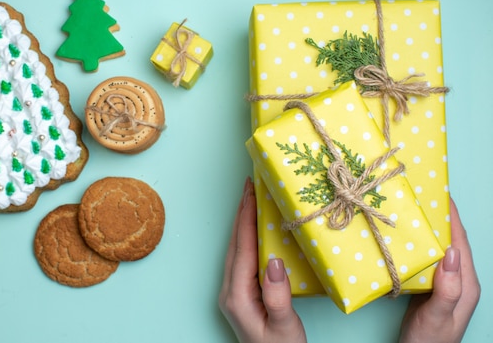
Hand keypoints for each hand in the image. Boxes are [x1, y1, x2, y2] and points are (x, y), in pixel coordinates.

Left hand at [219, 177, 306, 342]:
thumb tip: (275, 260)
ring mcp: (234, 293)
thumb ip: (278, 296)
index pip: (242, 247)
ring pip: (238, 249)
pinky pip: (244, 258)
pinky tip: (258, 230)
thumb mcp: (284, 328)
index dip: (247, 217)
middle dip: (243, 212)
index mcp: (237, 296)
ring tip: (254, 199)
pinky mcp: (242, 295)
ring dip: (245, 223)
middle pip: (235, 243)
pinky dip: (250, 238)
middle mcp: (230, 291)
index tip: (251, 191)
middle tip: (251, 185)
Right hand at [399, 197, 479, 342]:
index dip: (452, 218)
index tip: (441, 194)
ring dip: (426, 230)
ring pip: (436, 250)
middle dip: (439, 218)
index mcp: (465, 284)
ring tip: (409, 211)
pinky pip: (425, 261)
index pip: (460, 243)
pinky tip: (403, 240)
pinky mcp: (429, 289)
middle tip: (420, 197)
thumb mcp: (437, 317)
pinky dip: (416, 246)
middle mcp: (457, 281)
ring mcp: (443, 285)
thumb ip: (449, 288)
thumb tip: (451, 252)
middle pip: (450, 242)